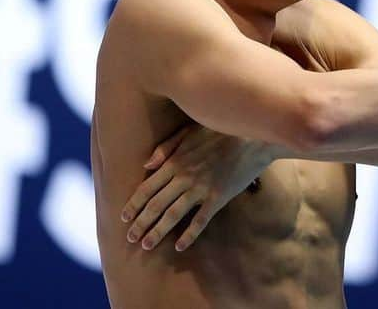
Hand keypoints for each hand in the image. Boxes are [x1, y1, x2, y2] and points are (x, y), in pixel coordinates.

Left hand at [120, 124, 272, 251]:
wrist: (253, 137)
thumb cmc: (220, 130)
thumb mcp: (190, 131)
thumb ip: (166, 148)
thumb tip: (145, 165)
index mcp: (174, 162)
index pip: (147, 187)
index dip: (133, 204)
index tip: (123, 217)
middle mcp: (183, 177)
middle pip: (155, 205)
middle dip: (140, 223)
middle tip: (130, 238)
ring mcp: (201, 189)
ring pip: (173, 215)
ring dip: (157, 232)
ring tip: (146, 245)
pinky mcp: (218, 198)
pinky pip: (200, 221)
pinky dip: (188, 235)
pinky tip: (179, 246)